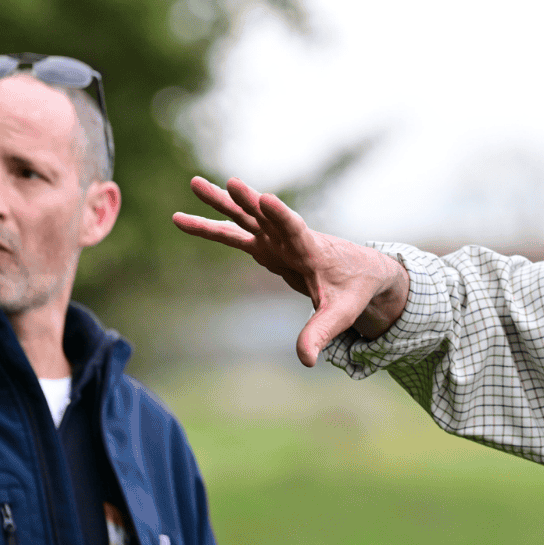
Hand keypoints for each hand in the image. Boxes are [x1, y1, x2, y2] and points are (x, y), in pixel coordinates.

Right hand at [173, 176, 409, 365]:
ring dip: (221, 203)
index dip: (281, 216)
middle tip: (232, 184)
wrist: (362, 272)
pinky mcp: (267, 247)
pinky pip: (234, 235)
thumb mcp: (341, 315)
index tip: (265, 198)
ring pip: (245, 218)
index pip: (296, 230)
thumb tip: (306, 361)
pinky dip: (211, 228)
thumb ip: (320, 333)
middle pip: (266, 217)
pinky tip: (182, 219)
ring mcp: (277, 240)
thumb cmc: (355, 290)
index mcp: (313, 250)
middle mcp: (292, 240)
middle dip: (248, 201)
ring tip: (194, 183)